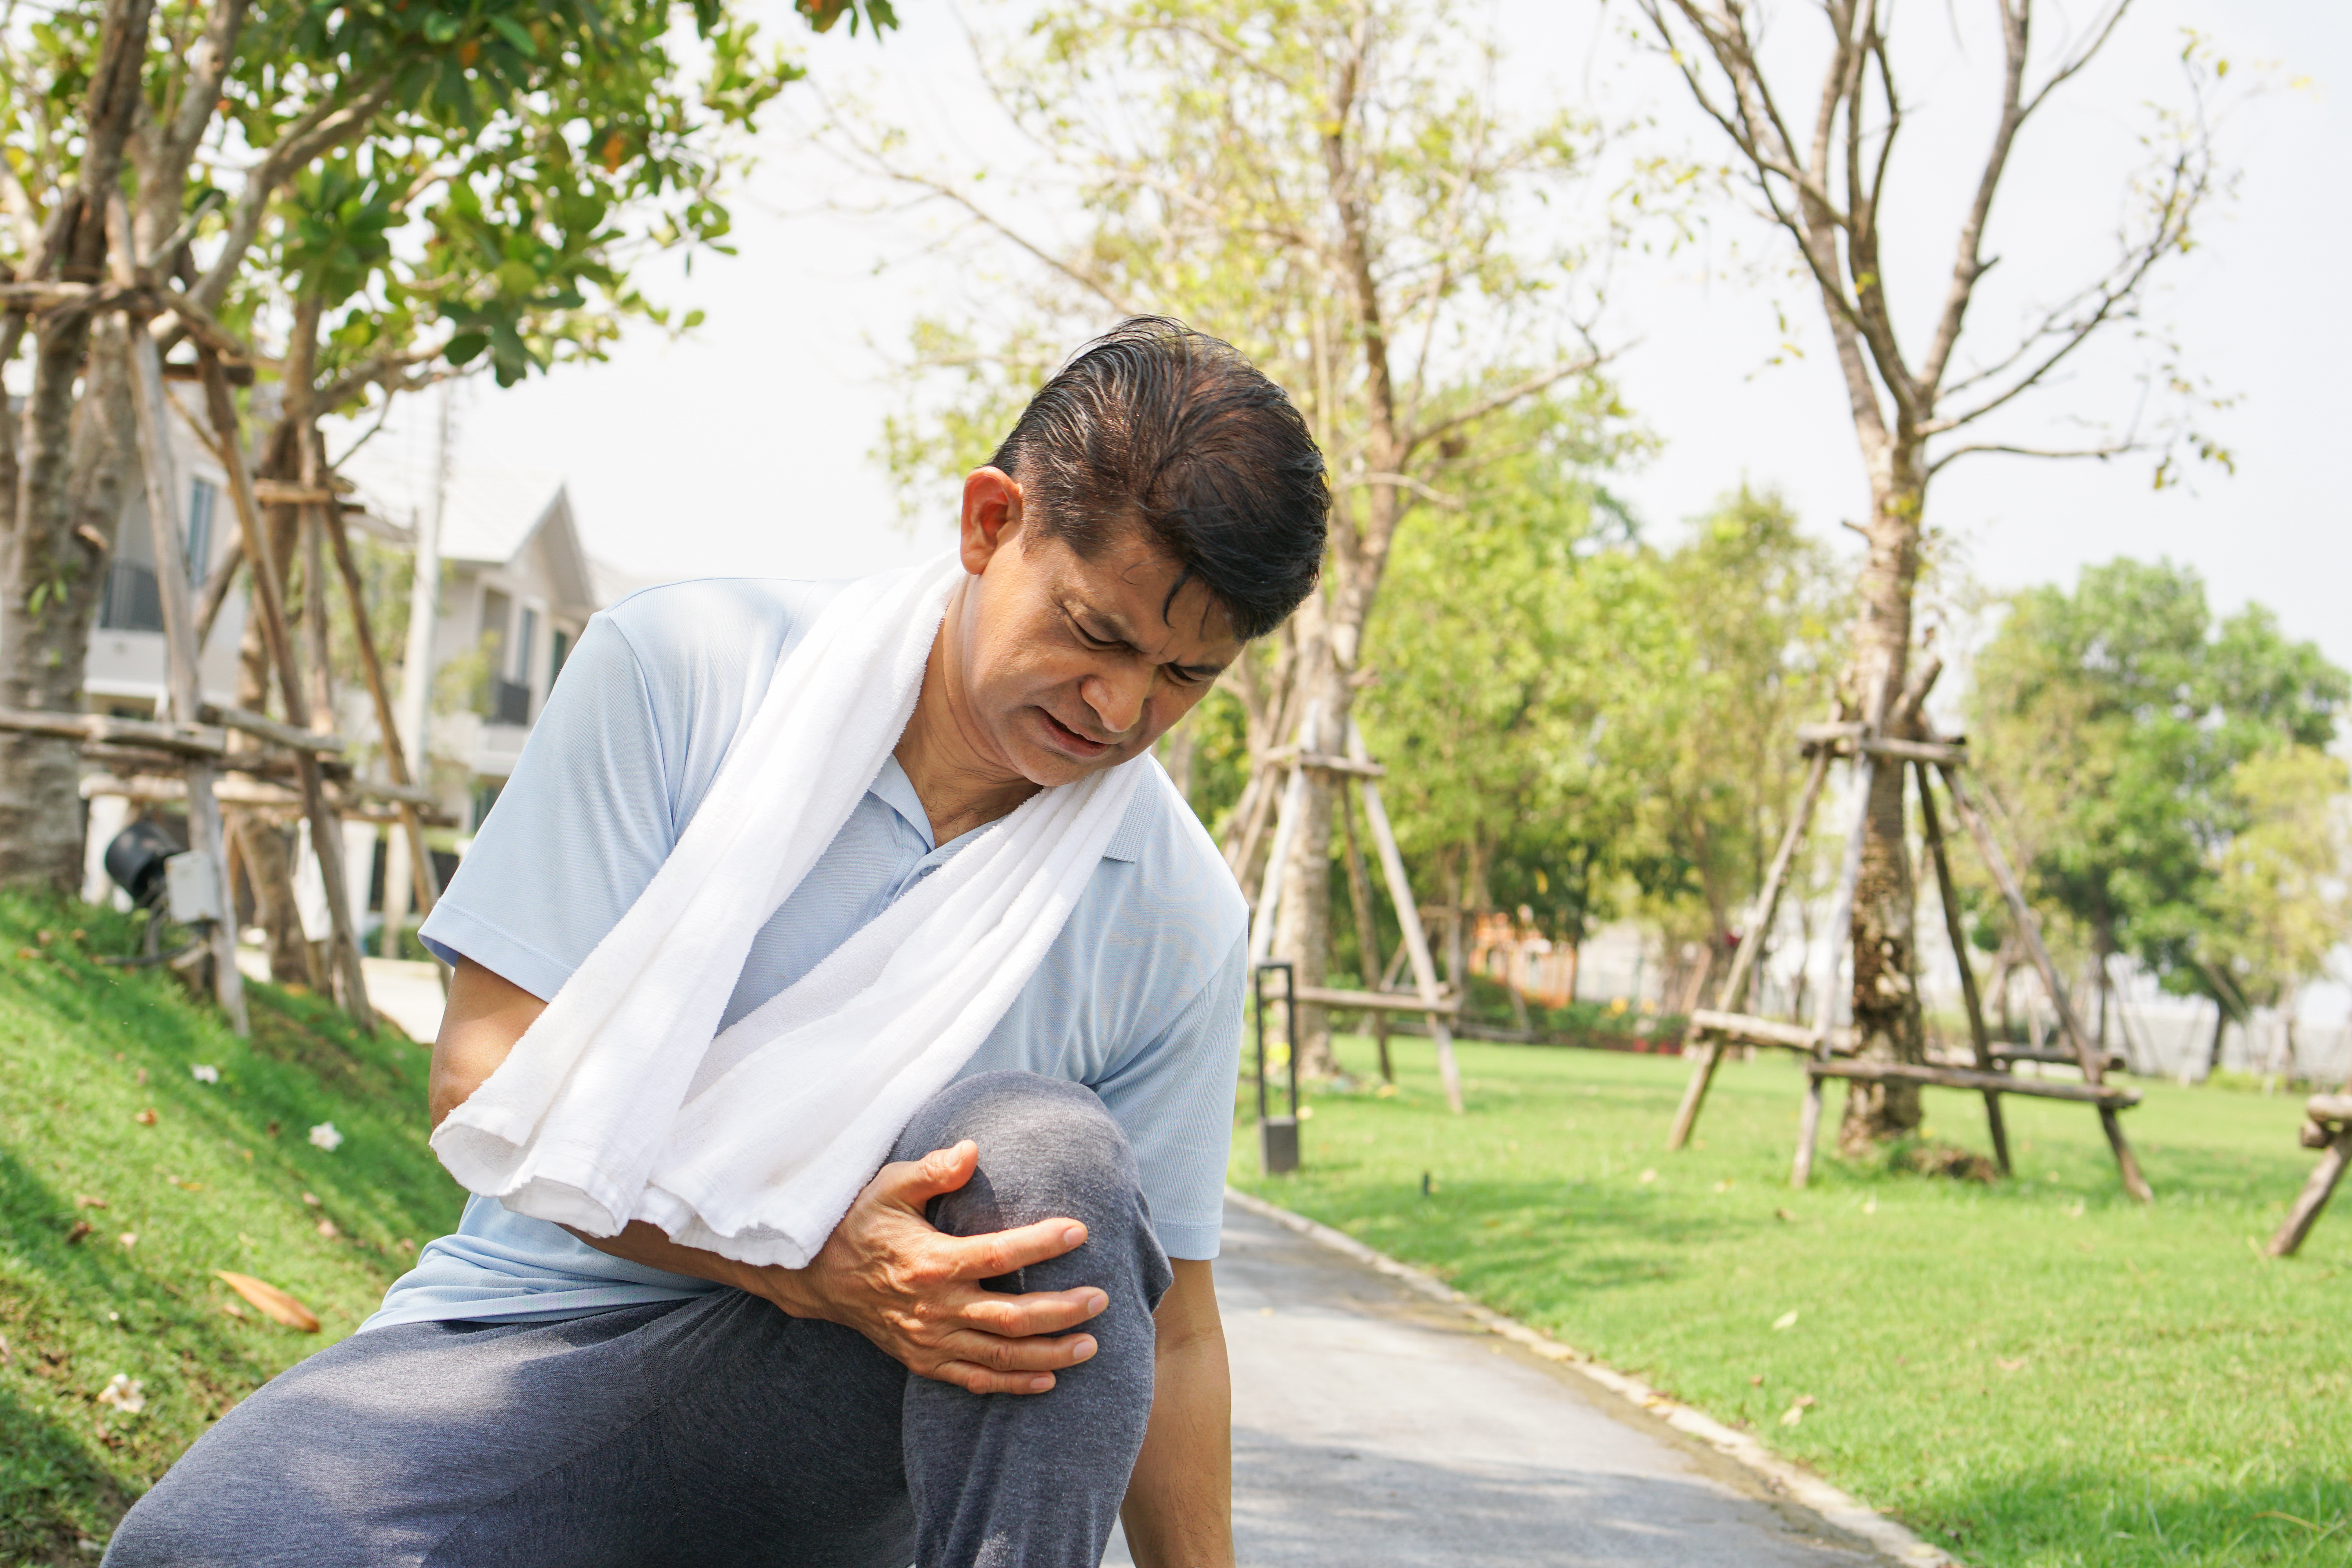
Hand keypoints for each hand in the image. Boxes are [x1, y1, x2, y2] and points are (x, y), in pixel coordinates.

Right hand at [752, 1140, 1106, 1394]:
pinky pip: (974, 1379)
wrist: (817, 1276)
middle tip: (1101, 1299)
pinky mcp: (923, 1360)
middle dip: (1061, 1311)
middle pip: (1011, 1318)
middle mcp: (934, 1308)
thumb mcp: (889, 1187)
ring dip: (1049, 1354)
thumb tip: (972, 1149)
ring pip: (1000, 1356)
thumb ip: (932, 1170)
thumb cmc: (860, 1222)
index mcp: (931, 1262)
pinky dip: (1012, 1384)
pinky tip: (1047, 1379)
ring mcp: (929, 1340)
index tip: (1080, 1231)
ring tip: (1090, 1346)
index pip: (999, 1255)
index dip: (1042, 1244)